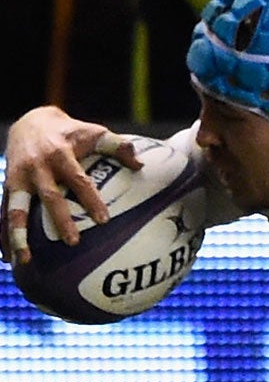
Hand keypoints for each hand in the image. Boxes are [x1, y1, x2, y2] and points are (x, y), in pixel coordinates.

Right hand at [4, 107, 140, 262]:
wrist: (29, 120)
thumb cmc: (70, 132)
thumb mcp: (94, 133)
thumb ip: (118, 146)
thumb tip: (141, 165)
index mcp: (60, 155)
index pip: (78, 180)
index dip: (90, 199)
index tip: (103, 220)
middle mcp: (37, 168)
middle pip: (48, 197)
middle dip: (60, 220)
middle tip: (73, 242)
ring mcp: (17, 179)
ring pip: (15, 210)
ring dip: (18, 235)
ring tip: (25, 260)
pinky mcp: (6, 187)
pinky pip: (2, 214)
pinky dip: (3, 235)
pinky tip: (6, 259)